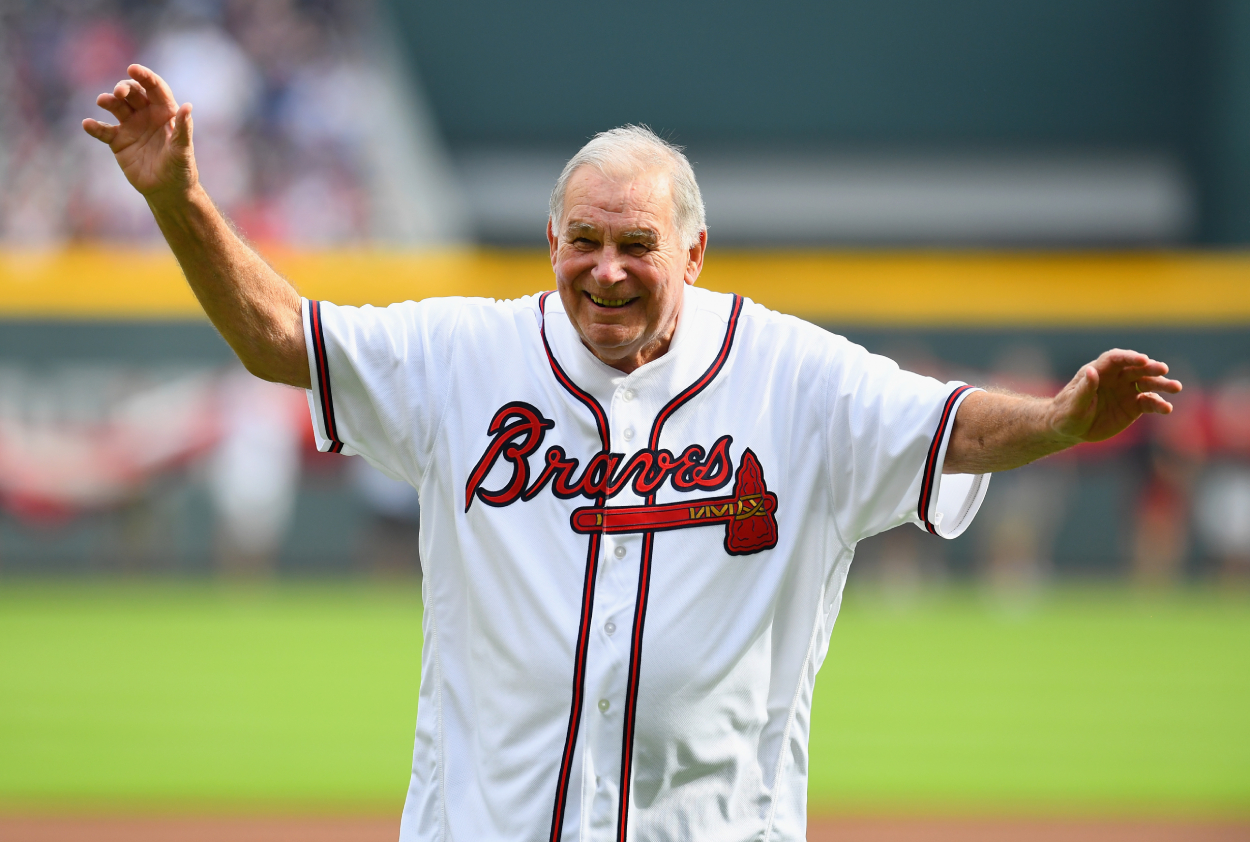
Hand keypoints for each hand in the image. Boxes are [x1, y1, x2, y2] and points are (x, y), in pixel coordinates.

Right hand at [81, 65, 196, 200]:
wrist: (167, 190)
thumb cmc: (181, 169)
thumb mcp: (183, 149)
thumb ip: (183, 128)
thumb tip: (188, 106)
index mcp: (165, 112)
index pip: (155, 88)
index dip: (145, 76)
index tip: (133, 69)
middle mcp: (146, 115)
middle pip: (132, 93)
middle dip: (124, 88)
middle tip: (119, 93)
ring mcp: (131, 126)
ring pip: (116, 107)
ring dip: (108, 101)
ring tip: (103, 101)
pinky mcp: (118, 141)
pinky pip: (104, 130)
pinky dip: (95, 127)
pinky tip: (88, 124)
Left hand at [1048, 349, 1182, 443]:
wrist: (1071, 429)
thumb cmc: (1067, 413)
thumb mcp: (1073, 403)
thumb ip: (1084, 389)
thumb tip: (1091, 371)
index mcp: (1099, 371)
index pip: (1116, 359)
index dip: (1129, 357)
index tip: (1143, 360)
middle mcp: (1116, 378)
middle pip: (1136, 368)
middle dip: (1150, 368)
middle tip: (1163, 370)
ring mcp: (1127, 390)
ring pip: (1148, 383)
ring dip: (1162, 384)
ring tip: (1176, 387)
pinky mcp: (1134, 405)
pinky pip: (1149, 403)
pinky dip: (1159, 404)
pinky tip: (1167, 409)